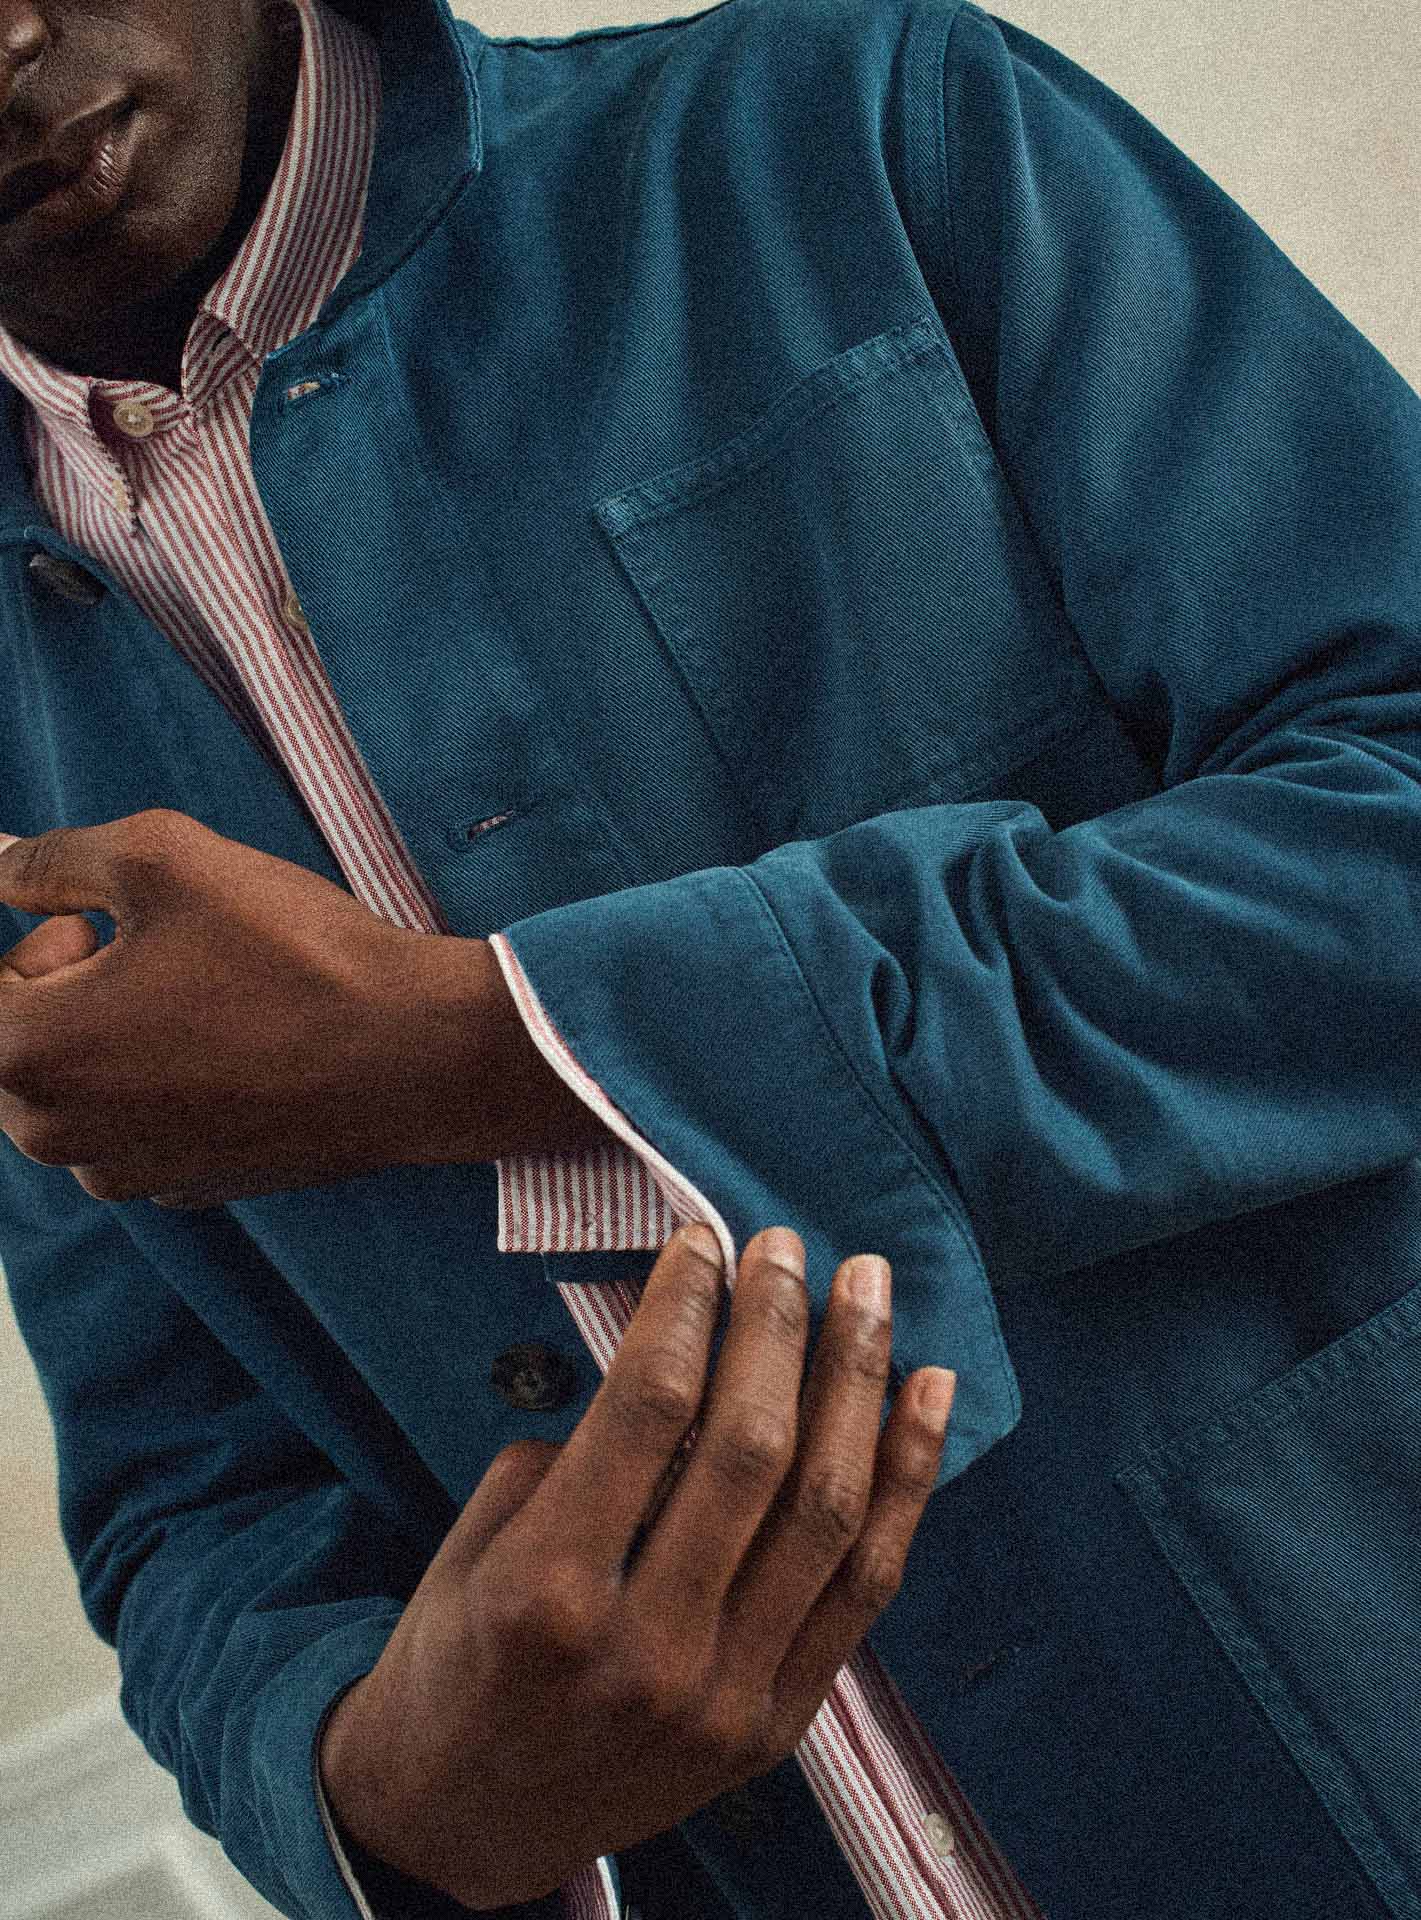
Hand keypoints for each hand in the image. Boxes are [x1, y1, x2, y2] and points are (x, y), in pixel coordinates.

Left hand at [0, 808, 573, 1207]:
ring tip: (206, 997)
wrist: (413, 1056)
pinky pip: (133, 1123)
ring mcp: (120, 1173)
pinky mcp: (181, 1188)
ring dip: (112, 1032)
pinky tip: (237, 1049)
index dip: (45, 934)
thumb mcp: (161, 857)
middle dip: (64, 983)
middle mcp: (53, 1135)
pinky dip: (162, 1083)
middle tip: (161, 949)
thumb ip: (50, 859)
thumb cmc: (291, 956)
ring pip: (73, 1084)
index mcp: (25, 1054)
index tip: (107, 920)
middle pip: (13, 1038)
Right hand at [319, 1223, 954, 1909]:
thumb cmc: (454, 1661)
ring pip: (826, 1510)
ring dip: (856, 1380)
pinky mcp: (777, 1725)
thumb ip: (573, 1459)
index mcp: (548, 1592)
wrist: (462, 1824)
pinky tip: (926, 1391)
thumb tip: (677, 1361)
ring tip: (869, 1289)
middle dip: (778, 1324)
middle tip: (785, 1246)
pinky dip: (905, 1480)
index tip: (703, 1241)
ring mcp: (725, 1696)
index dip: (687, 1304)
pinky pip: (866, 1586)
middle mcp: (648, 1648)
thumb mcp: (473, 1547)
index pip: (647, 1406)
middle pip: (750, 1447)